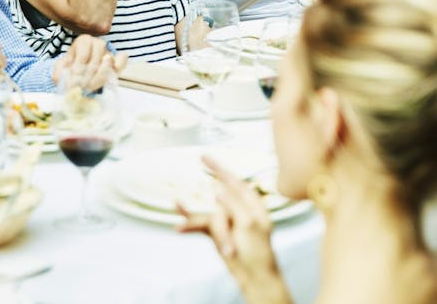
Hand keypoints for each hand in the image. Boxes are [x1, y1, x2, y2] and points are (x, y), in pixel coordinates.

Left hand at [52, 34, 123, 89]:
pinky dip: (119, 66)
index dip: (78, 71)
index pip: (83, 56)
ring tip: (90, 87)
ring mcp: (109, 51)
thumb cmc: (71, 67)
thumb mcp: (61, 68)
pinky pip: (123, 60)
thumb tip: (65, 80)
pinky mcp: (117, 60)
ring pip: (108, 62)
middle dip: (88, 77)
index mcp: (83, 41)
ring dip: (99, 77)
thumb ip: (60, 73)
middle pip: (95, 60)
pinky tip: (111, 74)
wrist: (80, 69)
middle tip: (81, 88)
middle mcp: (98, 43)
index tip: (73, 83)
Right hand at [177, 156, 289, 302]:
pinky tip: (177, 223)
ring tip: (225, 250)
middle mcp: (238, 209)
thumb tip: (218, 189)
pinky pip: (200, 225)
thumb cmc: (259, 253)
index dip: (218, 168)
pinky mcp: (216, 233)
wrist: (256, 278)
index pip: (234, 180)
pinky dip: (190, 224)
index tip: (203, 156)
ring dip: (217, 236)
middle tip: (222, 235)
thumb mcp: (250, 225)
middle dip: (222, 225)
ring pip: (209, 218)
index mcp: (251, 203)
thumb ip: (234, 205)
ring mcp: (226, 221)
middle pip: (219, 204)